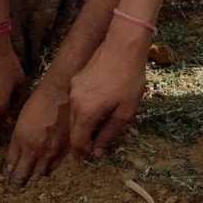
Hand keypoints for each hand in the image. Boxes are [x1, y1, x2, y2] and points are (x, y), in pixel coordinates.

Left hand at [4, 79, 70, 188]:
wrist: (61, 94)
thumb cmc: (38, 101)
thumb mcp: (21, 120)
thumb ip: (18, 140)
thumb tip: (15, 154)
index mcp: (21, 140)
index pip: (11, 164)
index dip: (8, 174)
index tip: (6, 178)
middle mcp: (34, 150)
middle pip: (24, 174)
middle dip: (17, 182)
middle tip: (14, 186)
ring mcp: (50, 152)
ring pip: (40, 173)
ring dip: (34, 176)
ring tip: (31, 176)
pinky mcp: (64, 150)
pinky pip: (54, 167)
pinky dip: (48, 169)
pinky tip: (46, 167)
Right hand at [68, 27, 149, 160]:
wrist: (122, 46)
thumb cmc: (128, 81)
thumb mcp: (124, 112)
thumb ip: (108, 134)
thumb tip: (97, 154)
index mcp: (85, 112)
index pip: (77, 141)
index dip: (83, 152)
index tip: (91, 157)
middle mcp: (74, 101)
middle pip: (73, 128)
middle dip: (82, 140)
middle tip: (95, 146)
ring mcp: (73, 88)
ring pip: (74, 115)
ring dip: (83, 125)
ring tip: (99, 127)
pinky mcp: (77, 79)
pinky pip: (76, 101)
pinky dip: (83, 110)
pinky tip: (98, 108)